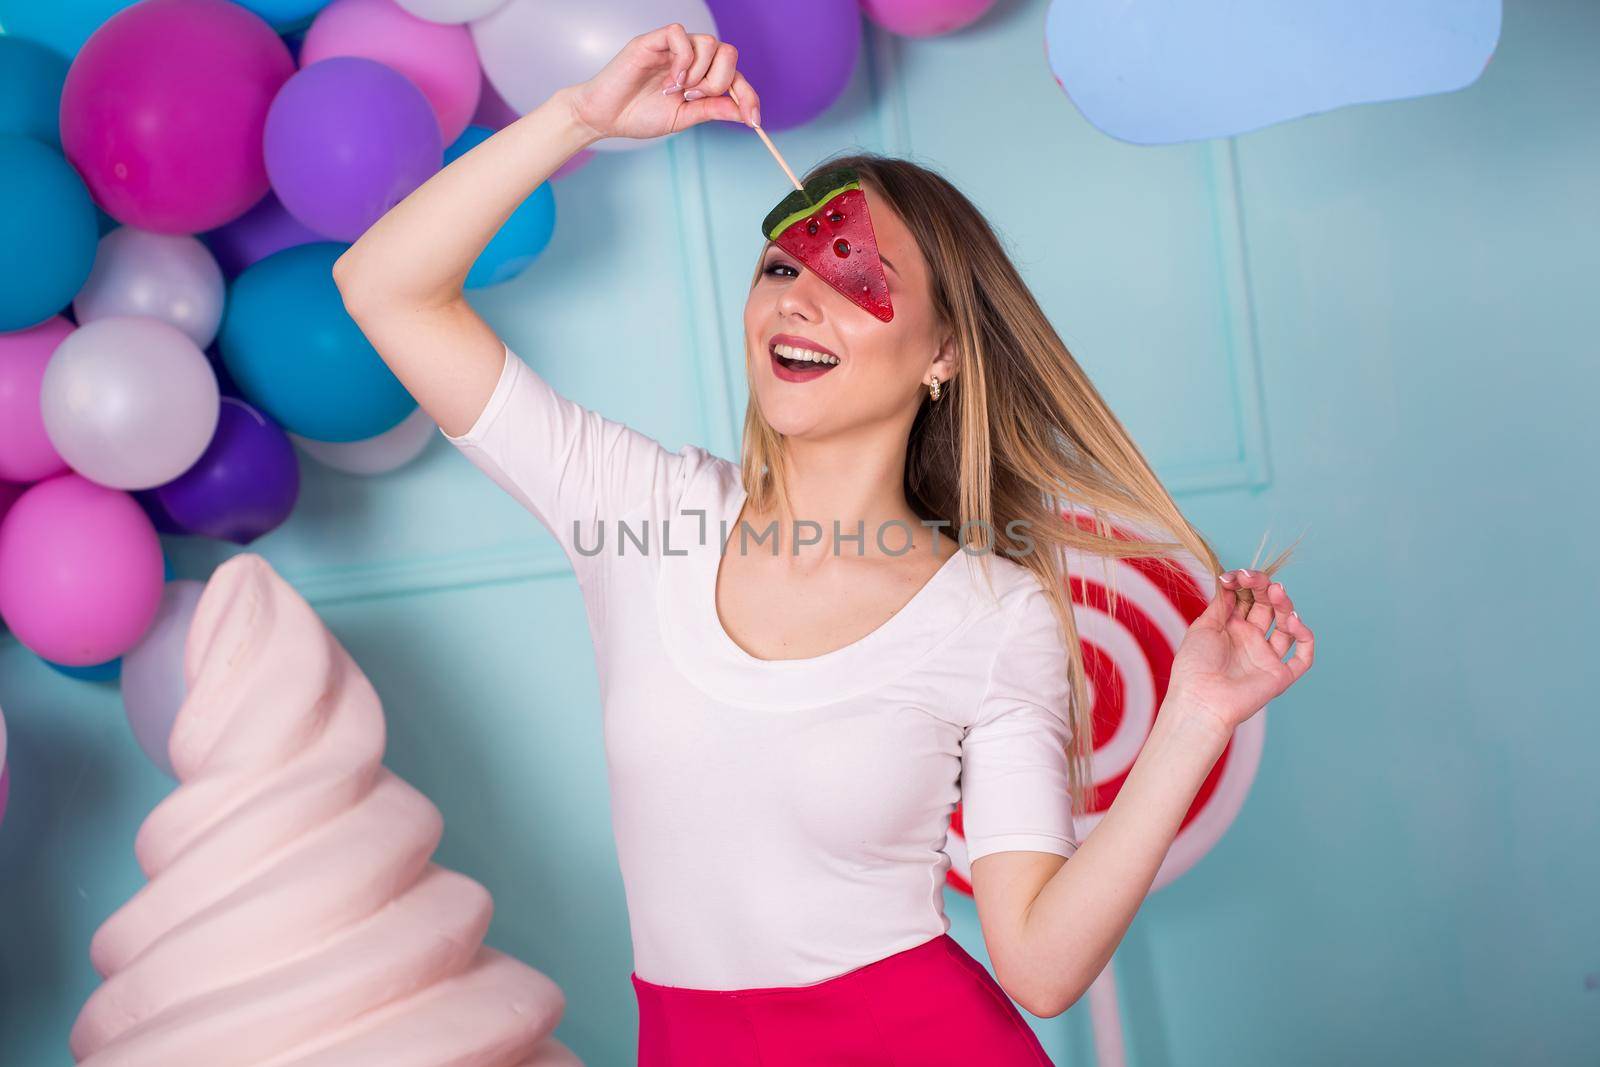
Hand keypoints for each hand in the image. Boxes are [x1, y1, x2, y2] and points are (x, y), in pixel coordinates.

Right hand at [567, 23, 760, 142]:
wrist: (606, 117)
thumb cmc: (639, 115)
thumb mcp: (684, 118)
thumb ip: (712, 110)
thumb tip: (744, 113)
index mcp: (700, 75)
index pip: (735, 76)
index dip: (748, 95)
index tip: (753, 120)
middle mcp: (690, 57)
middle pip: (728, 52)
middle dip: (719, 81)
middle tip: (694, 98)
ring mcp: (673, 48)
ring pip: (708, 42)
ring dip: (700, 73)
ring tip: (677, 90)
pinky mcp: (653, 41)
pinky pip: (680, 35)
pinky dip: (683, 60)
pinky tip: (670, 80)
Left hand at [1164, 568, 1314, 734]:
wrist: (1199, 700)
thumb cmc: (1194, 666)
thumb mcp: (1203, 627)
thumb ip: (1221, 605)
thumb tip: (1231, 583)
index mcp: (1231, 629)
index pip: (1247, 599)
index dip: (1246, 585)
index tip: (1235, 576)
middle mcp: (1250, 641)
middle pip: (1267, 608)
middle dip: (1265, 589)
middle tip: (1258, 580)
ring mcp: (1266, 657)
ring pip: (1286, 627)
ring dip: (1285, 606)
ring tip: (1277, 592)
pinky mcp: (1280, 675)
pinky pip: (1303, 656)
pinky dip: (1304, 637)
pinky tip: (1293, 622)